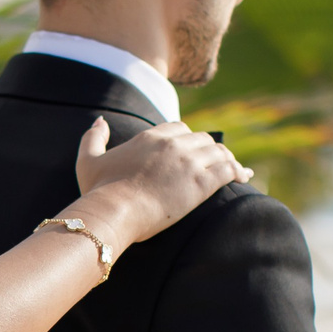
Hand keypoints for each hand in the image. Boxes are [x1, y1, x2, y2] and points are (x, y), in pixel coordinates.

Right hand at [72, 117, 250, 246]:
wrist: (114, 211)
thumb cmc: (99, 191)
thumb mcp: (88, 160)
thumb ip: (93, 137)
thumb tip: (100, 120)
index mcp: (150, 137)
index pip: (178, 128)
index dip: (187, 138)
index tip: (191, 150)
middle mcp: (173, 144)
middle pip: (201, 138)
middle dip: (209, 149)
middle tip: (214, 161)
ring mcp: (189, 162)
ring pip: (218, 152)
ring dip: (227, 159)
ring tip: (235, 169)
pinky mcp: (201, 183)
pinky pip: (228, 170)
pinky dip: (239, 171)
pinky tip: (244, 177)